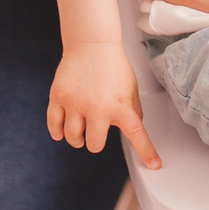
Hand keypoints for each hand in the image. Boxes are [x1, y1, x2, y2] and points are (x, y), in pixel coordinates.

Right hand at [47, 42, 160, 166]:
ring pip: (73, 137)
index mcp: (120, 106)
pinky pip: (54, 125)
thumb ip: (133, 110)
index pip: (136, 134)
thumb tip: (134, 127)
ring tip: (81, 132)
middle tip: (96, 132)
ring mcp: (76, 103)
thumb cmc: (113, 66)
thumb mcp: (131, 88)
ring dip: (77, 139)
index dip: (146, 151)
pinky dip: (58, 132)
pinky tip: (62, 133)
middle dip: (95, 142)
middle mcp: (98, 108)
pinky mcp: (59, 97)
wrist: (92, 44)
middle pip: (94, 144)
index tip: (154, 165)